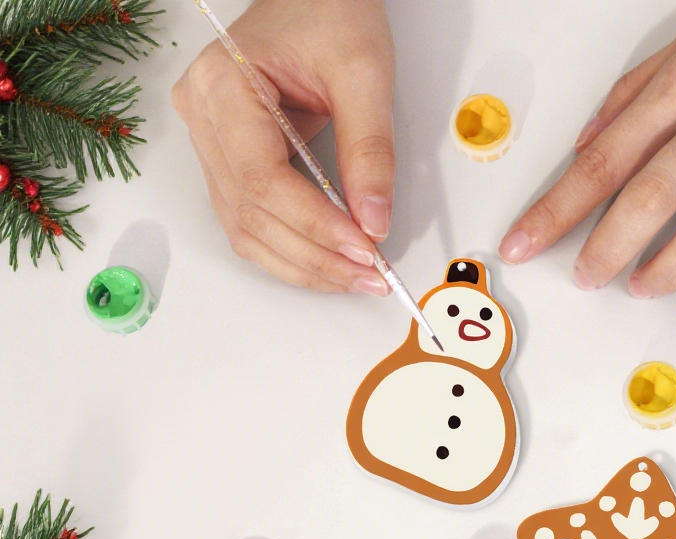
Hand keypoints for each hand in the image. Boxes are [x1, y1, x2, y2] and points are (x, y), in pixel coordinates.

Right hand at [172, 0, 394, 293]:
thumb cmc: (329, 11)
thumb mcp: (363, 73)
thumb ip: (370, 150)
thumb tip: (374, 222)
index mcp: (222, 84)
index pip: (264, 180)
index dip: (315, 225)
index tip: (364, 249)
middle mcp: (202, 117)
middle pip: (252, 215)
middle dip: (316, 256)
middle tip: (371, 276)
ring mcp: (209, 142)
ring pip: (246, 230)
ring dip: (304, 265)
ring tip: (356, 277)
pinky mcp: (228, 161)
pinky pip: (251, 223)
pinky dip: (292, 251)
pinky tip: (330, 263)